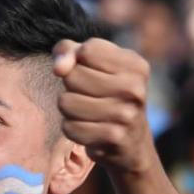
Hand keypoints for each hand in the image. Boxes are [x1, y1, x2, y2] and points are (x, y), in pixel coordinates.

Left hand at [53, 38, 155, 175]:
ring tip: (86, 112)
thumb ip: (69, 51)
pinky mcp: (112, 137)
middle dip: (70, 86)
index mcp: (135, 65)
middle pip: (72, 76)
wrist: (131, 143)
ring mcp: (126, 114)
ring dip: (68, 109)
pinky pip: (69, 127)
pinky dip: (71, 128)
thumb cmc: (106, 95)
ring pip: (66, 102)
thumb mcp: (95, 65)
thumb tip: (59, 68)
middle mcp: (134, 88)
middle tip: (88, 96)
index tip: (88, 71)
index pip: (86, 51)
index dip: (76, 61)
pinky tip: (88, 129)